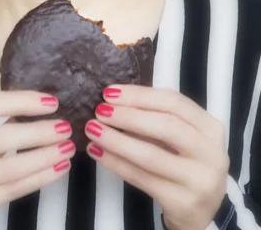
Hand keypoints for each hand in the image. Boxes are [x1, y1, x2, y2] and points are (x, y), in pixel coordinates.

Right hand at [0, 91, 74, 229]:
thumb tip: (36, 106)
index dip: (21, 101)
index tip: (50, 102)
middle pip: (0, 137)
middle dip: (39, 131)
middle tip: (66, 127)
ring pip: (10, 167)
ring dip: (45, 155)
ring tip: (68, 148)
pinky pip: (12, 189)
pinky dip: (40, 177)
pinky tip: (58, 168)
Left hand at [84, 85, 229, 229]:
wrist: (204, 211)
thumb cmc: (186, 163)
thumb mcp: (183, 137)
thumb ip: (157, 117)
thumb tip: (114, 100)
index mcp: (210, 127)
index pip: (173, 102)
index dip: (140, 95)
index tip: (110, 92)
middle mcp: (210, 152)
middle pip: (165, 126)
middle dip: (128, 116)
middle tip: (100, 111)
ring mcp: (199, 180)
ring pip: (151, 155)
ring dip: (116, 140)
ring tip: (93, 130)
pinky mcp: (182, 202)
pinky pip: (141, 178)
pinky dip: (116, 163)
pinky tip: (98, 153)